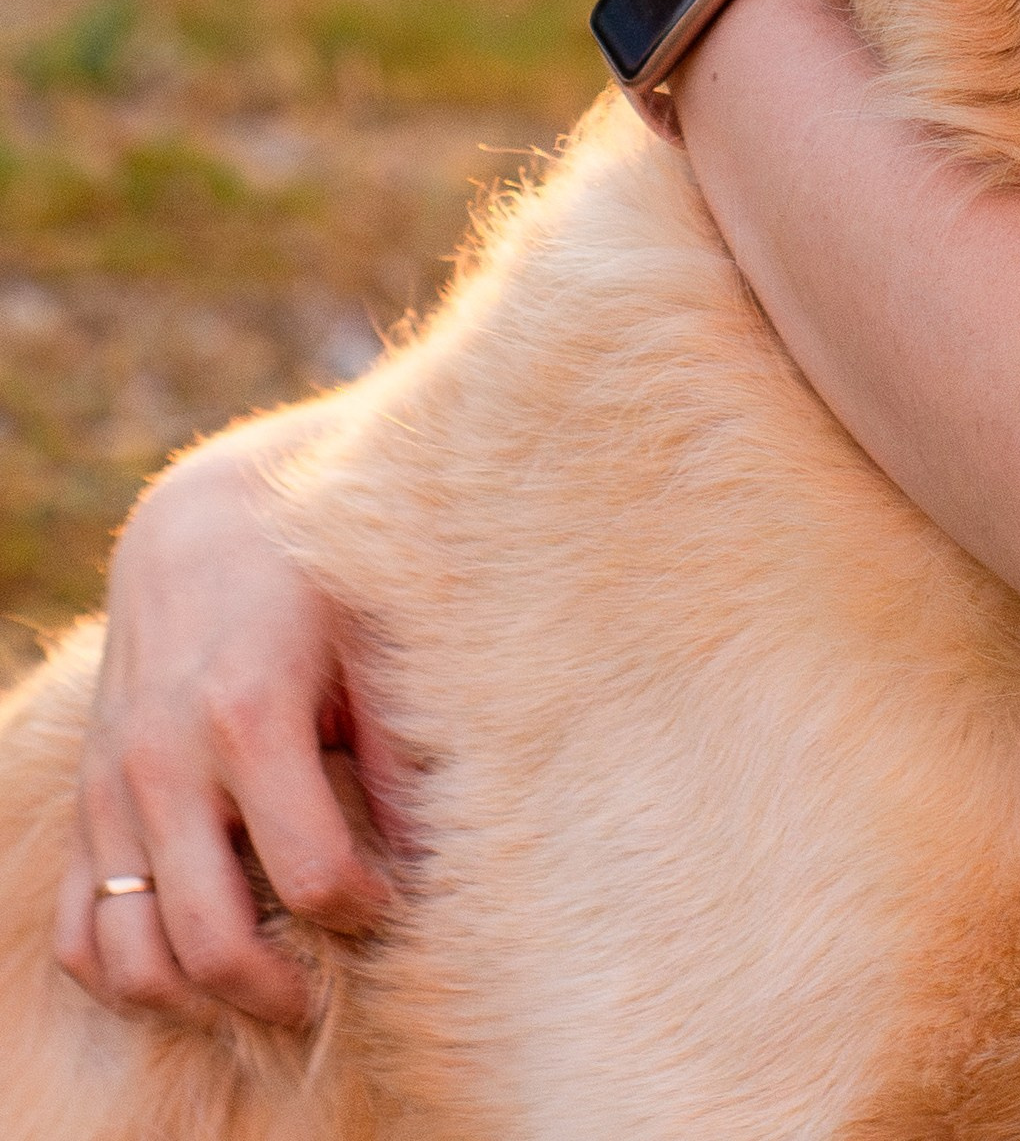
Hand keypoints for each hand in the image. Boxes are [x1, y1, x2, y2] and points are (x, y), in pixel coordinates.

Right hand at [54, 400, 390, 1027]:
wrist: (208, 525)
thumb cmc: (316, 578)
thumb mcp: (375, 641)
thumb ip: (401, 752)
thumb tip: (435, 862)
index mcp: (251, 713)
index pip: (312, 875)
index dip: (365, 910)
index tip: (393, 900)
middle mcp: (167, 761)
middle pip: (210, 941)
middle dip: (280, 991)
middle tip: (330, 988)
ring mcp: (114, 790)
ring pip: (131, 958)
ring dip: (199, 1000)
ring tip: (268, 986)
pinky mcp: (88, 805)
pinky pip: (78, 933)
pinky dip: (126, 974)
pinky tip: (193, 964)